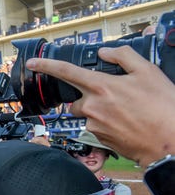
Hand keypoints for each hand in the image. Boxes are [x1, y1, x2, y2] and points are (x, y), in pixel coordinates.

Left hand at [26, 46, 174, 166]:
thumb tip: (105, 52)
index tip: (33, 63)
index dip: (47, 65)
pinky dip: (107, 124)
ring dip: (99, 111)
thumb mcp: (148, 72)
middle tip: (116, 98)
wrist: (170, 142)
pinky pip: (96, 128)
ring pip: (88, 114)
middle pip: (78, 99)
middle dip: (90, 97)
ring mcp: (94, 125)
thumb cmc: (163, 108)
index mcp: (102, 86)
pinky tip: (126, 124)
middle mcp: (93, 107)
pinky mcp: (99, 139)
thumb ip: (123, 57)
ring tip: (126, 112)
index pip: (66, 72)